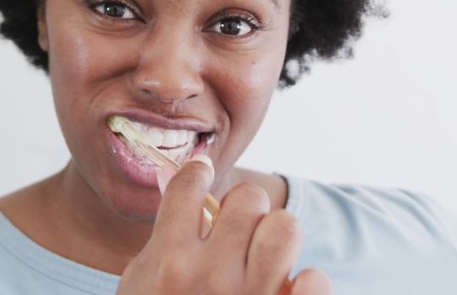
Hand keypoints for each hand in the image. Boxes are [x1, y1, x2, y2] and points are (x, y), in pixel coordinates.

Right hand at [116, 155, 333, 293]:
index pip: (189, 185)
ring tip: (263, 256)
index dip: (198, 173)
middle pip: (248, 199)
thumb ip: (163, 244)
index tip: (203, 174)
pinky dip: (306, 284)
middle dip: (244, 209)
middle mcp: (210, 278)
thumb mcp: (141, 286)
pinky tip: (286, 293)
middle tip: (236, 228)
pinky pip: (316, 279)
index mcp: (168, 264)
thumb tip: (193, 194)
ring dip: (275, 237)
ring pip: (286, 227)